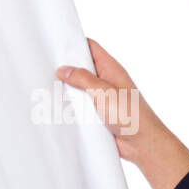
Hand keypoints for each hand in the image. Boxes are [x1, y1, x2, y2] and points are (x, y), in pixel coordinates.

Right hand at [55, 38, 158, 162]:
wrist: (142, 144)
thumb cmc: (131, 115)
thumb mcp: (104, 91)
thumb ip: (83, 79)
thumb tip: (64, 70)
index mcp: (111, 69)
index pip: (91, 48)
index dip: (75, 44)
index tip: (56, 45)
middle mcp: (106, 82)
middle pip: (82, 69)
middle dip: (66, 70)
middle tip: (45, 68)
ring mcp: (102, 99)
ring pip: (80, 90)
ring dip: (67, 92)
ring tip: (46, 89)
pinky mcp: (99, 116)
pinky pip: (82, 108)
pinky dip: (71, 109)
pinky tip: (57, 109)